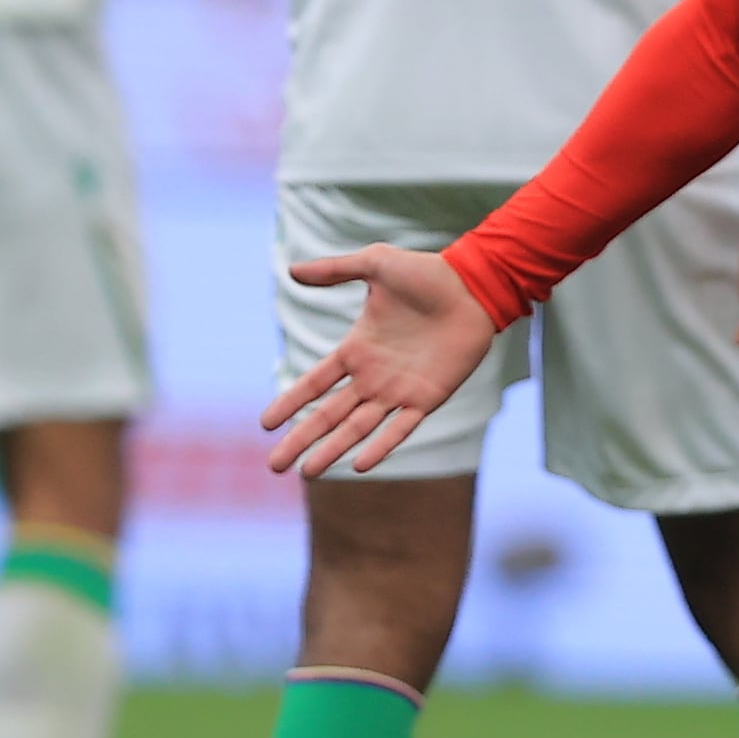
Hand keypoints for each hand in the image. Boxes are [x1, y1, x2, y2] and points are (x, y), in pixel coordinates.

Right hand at [265, 243, 498, 474]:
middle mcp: (373, 376)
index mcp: (357, 349)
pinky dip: (381, 446)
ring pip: (358, 428)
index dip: (291, 403)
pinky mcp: (427, 398)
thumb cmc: (426, 274)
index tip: (265, 424)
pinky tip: (359, 464)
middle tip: (275, 466)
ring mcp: (399, 390)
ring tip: (307, 473)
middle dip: (301, 440)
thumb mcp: (375, 264)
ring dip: (332, 450)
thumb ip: (335, 270)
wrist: (473, 287)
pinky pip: (399, 428)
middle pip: (328, 415)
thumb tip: (292, 271)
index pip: (314, 383)